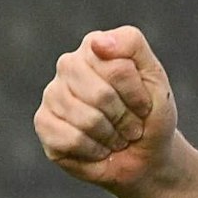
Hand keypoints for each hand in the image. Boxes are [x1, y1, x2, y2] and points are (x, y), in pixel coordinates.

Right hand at [34, 25, 177, 193]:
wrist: (144, 155)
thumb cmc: (149, 113)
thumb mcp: (154, 76)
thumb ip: (131, 45)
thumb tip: (97, 42)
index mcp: (94, 47)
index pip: (119, 68)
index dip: (137, 95)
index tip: (144, 105)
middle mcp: (68, 65)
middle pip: (101, 94)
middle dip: (123, 118)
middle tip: (130, 125)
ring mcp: (52, 94)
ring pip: (86, 119)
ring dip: (111, 136)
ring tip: (115, 136)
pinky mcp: (43, 123)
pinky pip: (70, 139)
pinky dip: (94, 150)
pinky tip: (97, 148)